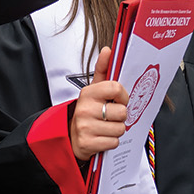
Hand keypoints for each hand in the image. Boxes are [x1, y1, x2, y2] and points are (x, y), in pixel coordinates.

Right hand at [70, 46, 129, 161]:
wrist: (71, 136)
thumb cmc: (88, 112)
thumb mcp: (93, 91)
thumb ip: (103, 70)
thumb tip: (108, 50)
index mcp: (88, 93)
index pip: (116, 88)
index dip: (123, 96)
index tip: (119, 100)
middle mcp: (85, 109)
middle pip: (122, 112)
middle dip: (120, 117)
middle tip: (110, 117)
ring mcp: (85, 127)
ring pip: (120, 129)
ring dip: (116, 130)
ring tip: (105, 127)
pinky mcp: (87, 143)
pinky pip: (114, 142)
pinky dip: (111, 142)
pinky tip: (102, 137)